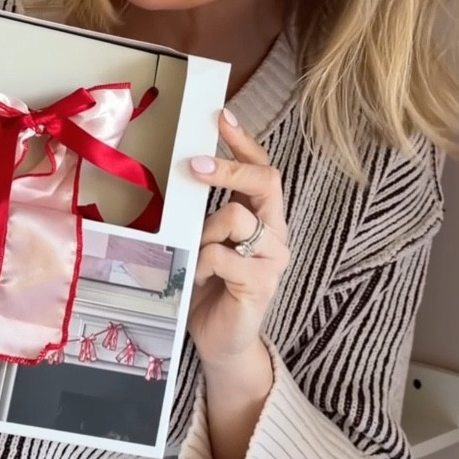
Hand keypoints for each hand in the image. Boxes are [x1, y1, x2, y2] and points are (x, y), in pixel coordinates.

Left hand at [187, 112, 289, 367]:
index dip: (243, 141)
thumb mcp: (204, 241)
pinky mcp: (260, 285)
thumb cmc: (210, 288)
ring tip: (194, 254)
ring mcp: (272, 260)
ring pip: (235, 218)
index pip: (263, 169)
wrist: (221, 343)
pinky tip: (198, 278)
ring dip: (204, 231)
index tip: (221, 116)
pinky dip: (200, 263)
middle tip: (191, 165)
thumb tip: (183, 173)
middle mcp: (275, 234)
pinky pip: (221, 255)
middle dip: (228, 168)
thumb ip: (203, 213)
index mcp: (264, 219)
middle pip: (265, 181)